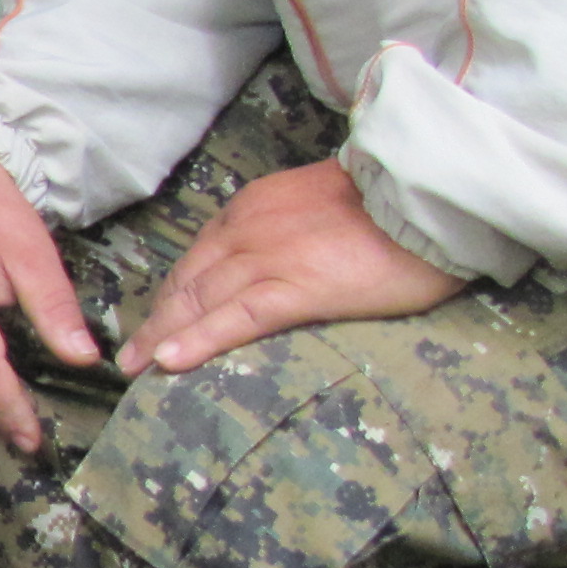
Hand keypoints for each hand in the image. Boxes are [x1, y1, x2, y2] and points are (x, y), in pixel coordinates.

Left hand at [118, 157, 465, 374]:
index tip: (159, 319)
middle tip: (132, 355)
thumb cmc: (396, 209)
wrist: (434, 197)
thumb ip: (293, 232)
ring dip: (164, 337)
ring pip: (201, 301)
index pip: (201, 255)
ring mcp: (270, 256)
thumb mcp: (326, 207)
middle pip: (189, 280)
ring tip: (139, 369)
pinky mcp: (298, 286)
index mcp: (257, 206)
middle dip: (158, 319)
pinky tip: (170, 363)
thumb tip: (286, 262)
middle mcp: (251, 227)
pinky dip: (199, 341)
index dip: (175, 292)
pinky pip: (235, 319)